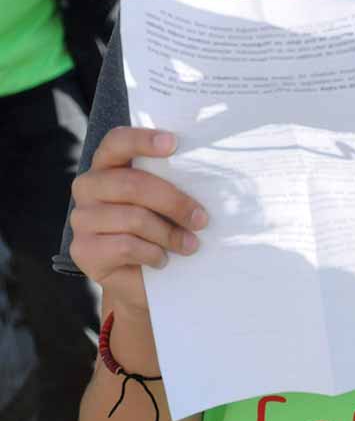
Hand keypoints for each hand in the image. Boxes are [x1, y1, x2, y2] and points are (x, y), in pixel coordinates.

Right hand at [70, 128, 207, 318]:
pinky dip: (153, 253)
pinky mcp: (83, 250)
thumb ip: (171, 182)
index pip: (117, 141)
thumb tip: (206, 174)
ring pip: (134, 218)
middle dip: (174, 202)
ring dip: (169, 234)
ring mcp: (81, 218)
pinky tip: (162, 259)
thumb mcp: (164, 201)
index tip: (173, 143)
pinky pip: (126, 246)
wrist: (140, 280)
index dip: (142, 140)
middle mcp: (88, 186)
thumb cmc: (158, 229)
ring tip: (190, 245)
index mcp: (107, 164)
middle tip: (201, 219)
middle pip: (133, 185)